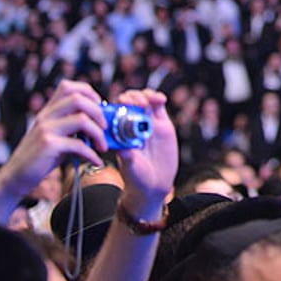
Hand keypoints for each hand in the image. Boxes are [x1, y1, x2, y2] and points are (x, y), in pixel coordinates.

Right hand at [0, 79, 107, 198]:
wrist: (15, 177)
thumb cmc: (41, 157)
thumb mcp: (56, 136)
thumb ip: (73, 127)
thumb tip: (103, 124)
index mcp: (48, 111)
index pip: (68, 87)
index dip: (89, 93)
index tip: (101, 107)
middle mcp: (45, 116)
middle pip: (78, 99)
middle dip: (98, 112)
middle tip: (105, 128)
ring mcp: (46, 129)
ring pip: (81, 119)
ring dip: (98, 133)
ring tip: (102, 146)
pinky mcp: (48, 145)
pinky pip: (78, 144)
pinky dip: (92, 154)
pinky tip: (96, 161)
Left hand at [113, 89, 177, 216]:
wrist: (153, 185)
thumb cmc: (136, 177)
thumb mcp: (129, 166)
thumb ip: (127, 156)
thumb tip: (122, 146)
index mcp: (120, 132)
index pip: (117, 109)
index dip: (119, 104)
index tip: (123, 105)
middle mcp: (133, 125)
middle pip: (131, 101)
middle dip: (133, 97)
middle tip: (137, 103)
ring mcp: (148, 124)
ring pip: (145, 100)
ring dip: (145, 95)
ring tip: (148, 101)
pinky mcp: (163, 125)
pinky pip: (159, 107)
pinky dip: (158, 98)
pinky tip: (160, 99)